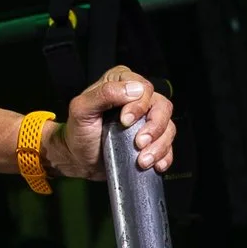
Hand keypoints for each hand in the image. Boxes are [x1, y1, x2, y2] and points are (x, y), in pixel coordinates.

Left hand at [51, 65, 175, 179]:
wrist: (78, 159)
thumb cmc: (78, 132)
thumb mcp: (81, 110)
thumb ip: (103, 94)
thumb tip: (133, 89)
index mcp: (121, 83)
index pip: (144, 88)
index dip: (139, 105)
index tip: (125, 121)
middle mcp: (138, 100)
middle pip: (162, 107)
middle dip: (154, 128)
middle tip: (139, 143)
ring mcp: (147, 120)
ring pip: (168, 127)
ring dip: (159, 146)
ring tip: (142, 160)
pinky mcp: (152, 140)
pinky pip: (168, 146)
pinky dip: (164, 156)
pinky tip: (154, 164)